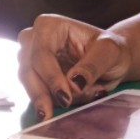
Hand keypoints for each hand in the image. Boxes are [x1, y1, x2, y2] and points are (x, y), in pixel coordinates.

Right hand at [17, 14, 131, 119]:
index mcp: (50, 26)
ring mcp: (31, 59)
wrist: (111, 61)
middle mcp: (35, 40)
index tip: (65, 97)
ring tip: (82, 100)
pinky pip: (37, 94)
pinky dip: (55, 103)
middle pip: (28, 70)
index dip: (51, 77)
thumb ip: (91, 66)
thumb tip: (74, 84)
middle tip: (56, 112)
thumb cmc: (109, 50)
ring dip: (52, 99)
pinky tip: (76, 102)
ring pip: (29, 84)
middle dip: (42, 94)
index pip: (41, 53)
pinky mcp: (35, 77)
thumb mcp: (109, 52)